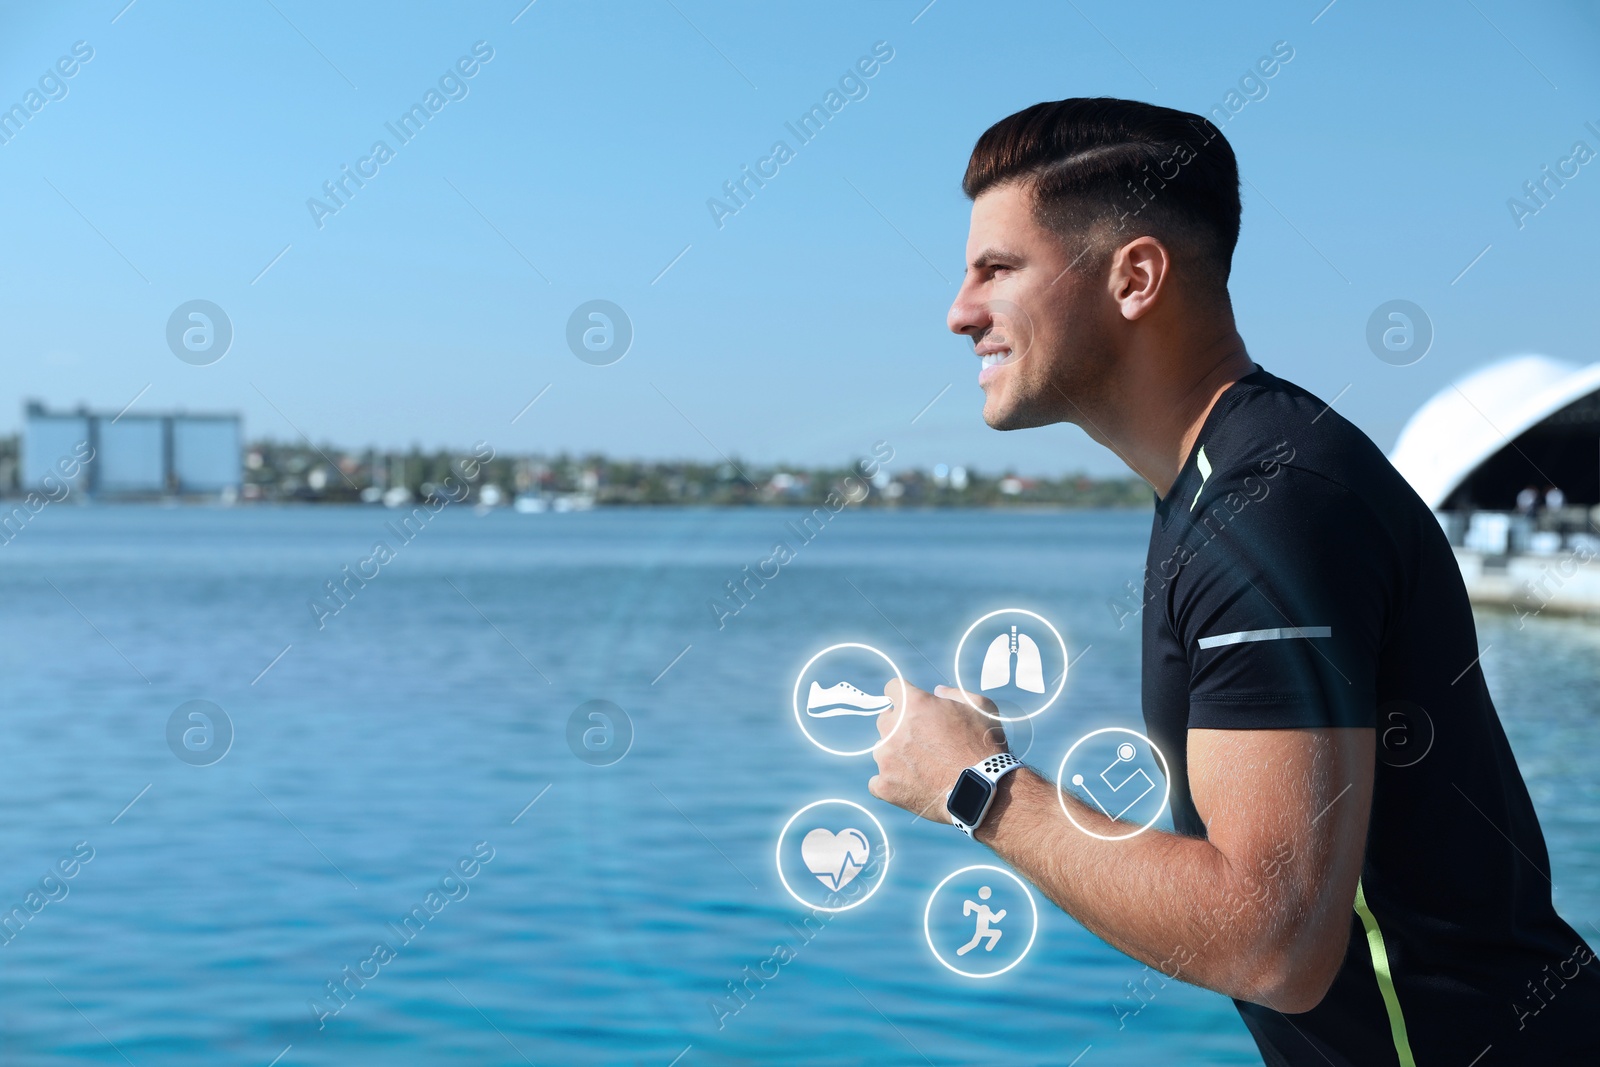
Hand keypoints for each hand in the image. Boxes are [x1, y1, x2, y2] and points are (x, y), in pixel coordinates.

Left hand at [868, 680, 1009, 820]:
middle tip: (923, 740)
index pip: (892, 689)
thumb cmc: (984, 747)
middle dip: (900, 726)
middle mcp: (893, 728)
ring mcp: (886, 758)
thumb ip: (954, 693)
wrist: (983, 792)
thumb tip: (937, 691)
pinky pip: (877, 781)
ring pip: (881, 750)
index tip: (911, 708)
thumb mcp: (980, 707)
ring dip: (896, 754)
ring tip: (923, 767)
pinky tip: (910, 785)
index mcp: (913, 704)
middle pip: (885, 720)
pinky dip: (891, 783)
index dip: (904, 696)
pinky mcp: (885, 786)